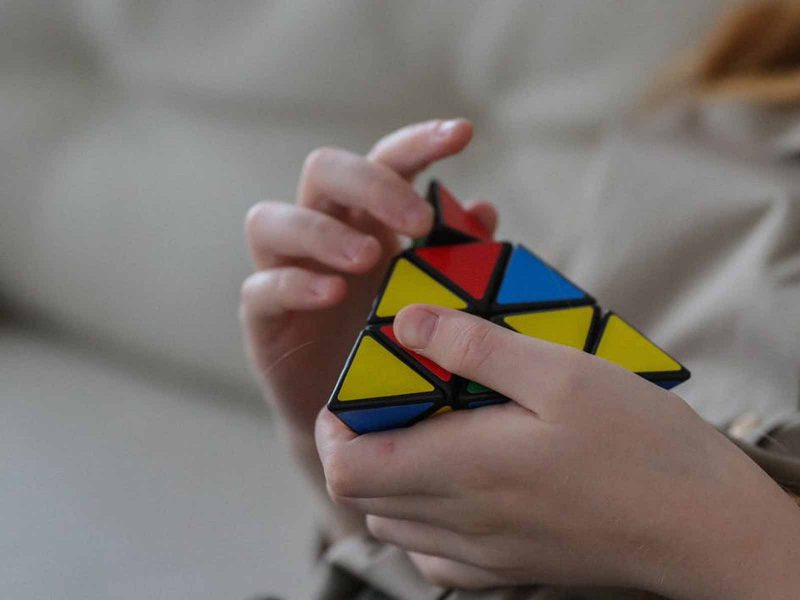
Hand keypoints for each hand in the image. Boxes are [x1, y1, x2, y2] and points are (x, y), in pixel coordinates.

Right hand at [240, 119, 496, 437]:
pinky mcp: (261, 318)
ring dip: (321, 231)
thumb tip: (484, 209)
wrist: (355, 416)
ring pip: (270, 220)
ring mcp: (284, 271)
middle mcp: (320, 233)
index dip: (418, 142)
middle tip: (417, 222)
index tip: (464, 134)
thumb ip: (454, 255)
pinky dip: (295, 284)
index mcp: (365, 219)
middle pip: (322, 170)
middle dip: (371, 184)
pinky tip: (332, 294)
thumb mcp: (431, 298)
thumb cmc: (394, 344)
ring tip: (368, 258)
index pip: (383, 161)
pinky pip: (261, 288)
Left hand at [315, 305, 799, 597]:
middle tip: (395, 400)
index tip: (355, 391)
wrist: (704, 528)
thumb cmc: (639, 444)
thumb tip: (408, 323)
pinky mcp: (511, 570)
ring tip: (426, 432)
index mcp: (465, 469)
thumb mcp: (561, 371)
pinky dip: (423, 520)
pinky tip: (458, 485)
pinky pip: (436, 555)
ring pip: (396, 526)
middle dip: (360, 446)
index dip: (335, 429)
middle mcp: (464, 521)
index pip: (349, 469)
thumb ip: (475, 346)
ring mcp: (486, 554)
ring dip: (390, 479)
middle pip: (365, 498)